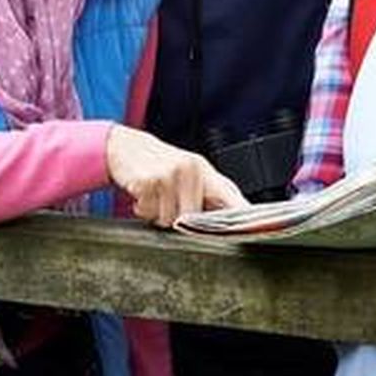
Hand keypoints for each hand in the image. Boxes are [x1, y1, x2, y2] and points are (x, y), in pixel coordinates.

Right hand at [105, 125, 246, 227]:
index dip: (240, 212)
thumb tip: (228, 217)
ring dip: (159, 214)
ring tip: (156, 196)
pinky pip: (149, 212)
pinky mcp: (149, 181)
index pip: (228, 193)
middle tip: (169, 203)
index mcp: (203, 169)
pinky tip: (144, 193)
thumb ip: (204, 193)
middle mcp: (190, 169)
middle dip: (180, 219)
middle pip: (193, 216)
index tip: (250, 228)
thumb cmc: (159, 163)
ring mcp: (170, 174)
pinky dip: (144, 209)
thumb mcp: (186, 172)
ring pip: (170, 218)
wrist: (125, 146)